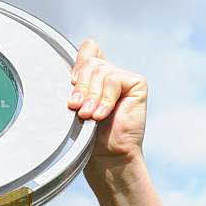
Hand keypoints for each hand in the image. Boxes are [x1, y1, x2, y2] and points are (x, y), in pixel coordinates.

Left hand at [68, 39, 146, 165]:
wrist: (107, 156)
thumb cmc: (89, 136)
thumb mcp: (76, 106)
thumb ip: (75, 85)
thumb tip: (69, 72)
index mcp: (93, 75)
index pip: (89, 48)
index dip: (79, 62)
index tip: (72, 82)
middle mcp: (109, 72)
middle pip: (90, 62)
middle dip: (80, 86)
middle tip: (75, 107)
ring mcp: (123, 77)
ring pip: (100, 72)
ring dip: (91, 97)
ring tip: (88, 116)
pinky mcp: (136, 83)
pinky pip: (114, 81)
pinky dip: (105, 99)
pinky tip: (101, 115)